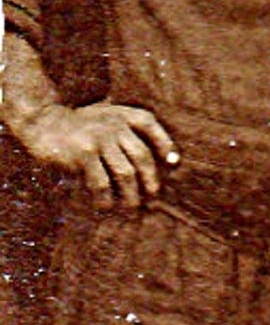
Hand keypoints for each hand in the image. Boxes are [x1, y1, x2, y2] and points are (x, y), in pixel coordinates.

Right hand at [14, 100, 177, 210]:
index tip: (174, 162)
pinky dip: (106, 199)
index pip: (150, 124)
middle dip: (150, 180)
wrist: (42, 121)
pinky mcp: (83, 155)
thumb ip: (125, 130)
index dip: (165, 143)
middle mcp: (113, 125)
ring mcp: (99, 140)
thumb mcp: (104, 117)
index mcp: (121, 114)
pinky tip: (105, 207)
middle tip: (152, 199)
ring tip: (132, 210)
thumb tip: (156, 160)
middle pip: (142, 156)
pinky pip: (101, 183)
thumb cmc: (78, 125)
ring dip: (131, 196)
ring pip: (126, 174)